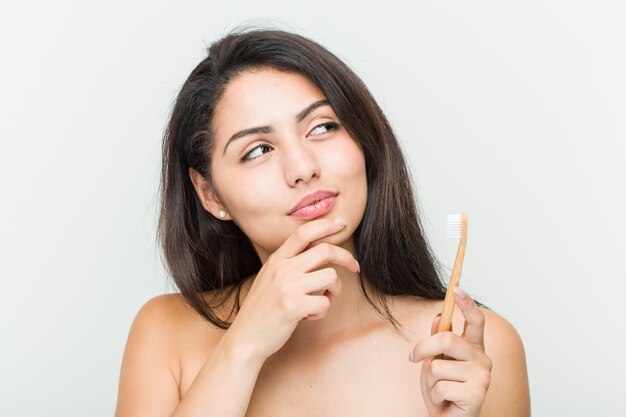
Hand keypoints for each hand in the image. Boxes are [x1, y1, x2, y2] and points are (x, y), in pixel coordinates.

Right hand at [226, 218, 358, 362]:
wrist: (245, 338)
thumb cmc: (262, 309)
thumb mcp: (270, 278)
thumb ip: (289, 263)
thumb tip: (320, 253)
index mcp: (276, 260)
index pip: (303, 232)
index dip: (325, 225)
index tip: (341, 224)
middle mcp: (282, 269)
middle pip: (325, 250)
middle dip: (345, 257)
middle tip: (354, 267)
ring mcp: (287, 287)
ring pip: (330, 277)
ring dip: (335, 291)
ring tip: (323, 301)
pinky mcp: (293, 307)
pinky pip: (325, 303)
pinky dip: (322, 312)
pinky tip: (309, 316)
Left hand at [409, 288, 492, 416]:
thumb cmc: (443, 390)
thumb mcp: (435, 361)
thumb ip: (438, 341)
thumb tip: (438, 315)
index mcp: (474, 347)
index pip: (475, 320)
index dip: (467, 304)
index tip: (456, 288)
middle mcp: (482, 359)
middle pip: (447, 339)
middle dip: (424, 348)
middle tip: (412, 358)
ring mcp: (482, 377)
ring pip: (439, 367)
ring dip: (429, 380)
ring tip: (439, 390)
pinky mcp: (477, 394)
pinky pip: (441, 387)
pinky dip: (435, 396)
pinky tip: (445, 402)